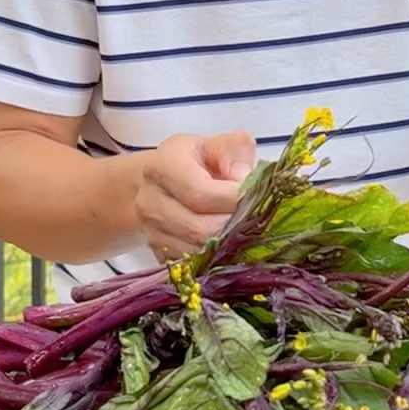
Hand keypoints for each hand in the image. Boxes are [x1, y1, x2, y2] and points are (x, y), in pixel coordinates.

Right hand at [134, 130, 256, 259]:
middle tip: (258, 219)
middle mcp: (150, 199)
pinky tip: (231, 243)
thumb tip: (244, 178)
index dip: (234, 200)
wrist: (164, 183)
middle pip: (199, 228)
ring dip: (228, 245)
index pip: (201, 193)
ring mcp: (151, 230)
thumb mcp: (217, 145)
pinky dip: (216, 257)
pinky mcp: (159, 252)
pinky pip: (194, 264)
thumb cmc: (197, 161)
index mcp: (164, 165)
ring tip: (246, 230)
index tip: (258, 198)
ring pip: (198, 251)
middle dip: (235, 227)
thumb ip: (235, 150)